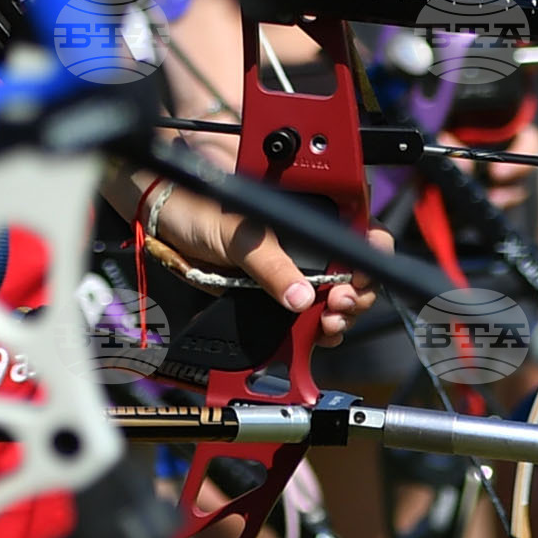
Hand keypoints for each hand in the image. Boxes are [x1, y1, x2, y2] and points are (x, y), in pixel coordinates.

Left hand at [145, 172, 388, 349]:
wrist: (168, 225)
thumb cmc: (201, 207)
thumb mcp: (240, 233)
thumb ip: (272, 264)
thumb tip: (301, 297)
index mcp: (310, 203)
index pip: (359, 224)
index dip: (369, 251)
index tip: (359, 279)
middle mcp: (310, 233)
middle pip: (355, 264)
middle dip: (358, 291)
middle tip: (341, 306)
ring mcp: (296, 263)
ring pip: (338, 292)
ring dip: (342, 313)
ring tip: (329, 323)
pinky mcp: (280, 290)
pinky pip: (312, 313)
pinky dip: (321, 328)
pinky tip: (319, 334)